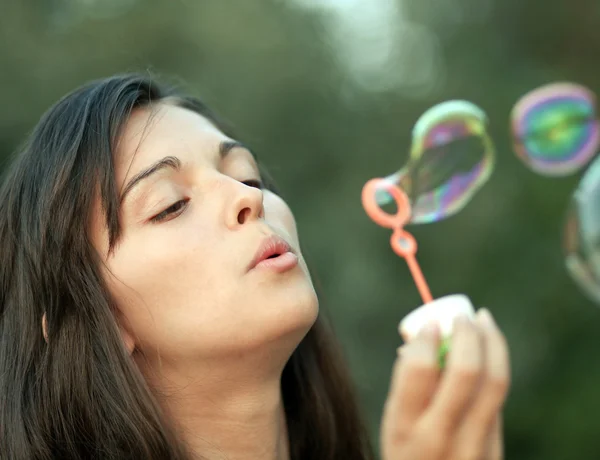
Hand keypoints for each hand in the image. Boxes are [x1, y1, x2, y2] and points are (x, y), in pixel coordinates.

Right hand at [380, 309, 509, 459]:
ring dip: (492, 342)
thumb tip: (426, 337)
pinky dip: (494, 365)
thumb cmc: (408, 453)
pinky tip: (487, 350)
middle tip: (462, 315)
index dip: (426, 337)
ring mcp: (474, 447)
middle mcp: (441, 438)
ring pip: (494, 382)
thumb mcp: (394, 424)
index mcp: (405, 428)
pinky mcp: (495, 450)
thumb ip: (407, 385)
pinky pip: (498, 399)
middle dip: (466, 333)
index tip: (429, 322)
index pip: (419, 369)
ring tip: (483, 320)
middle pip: (465, 371)